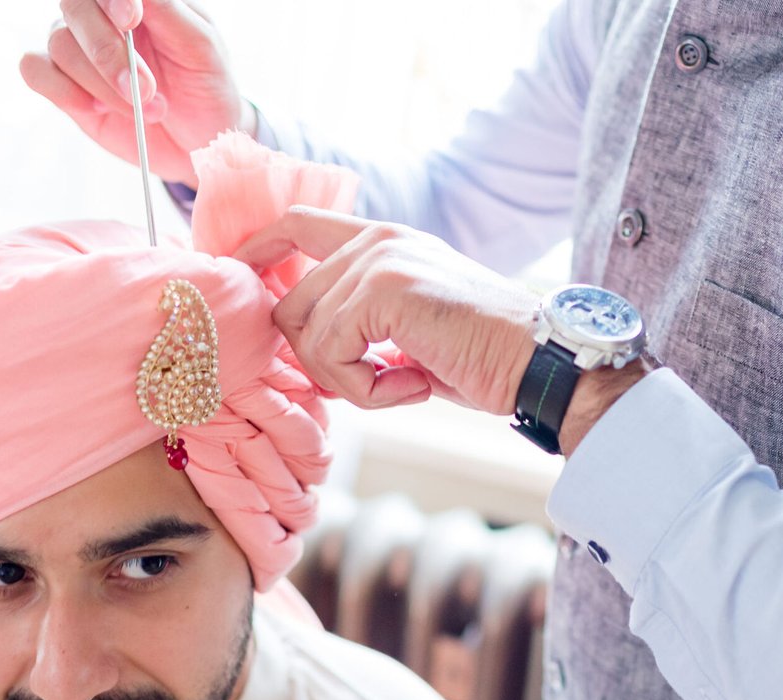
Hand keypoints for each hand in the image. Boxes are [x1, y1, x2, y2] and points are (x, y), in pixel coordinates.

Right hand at [21, 0, 245, 185]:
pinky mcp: (64, 83)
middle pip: (75, 7)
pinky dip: (63, 90)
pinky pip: (35, 70)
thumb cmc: (205, 84)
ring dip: (102, 84)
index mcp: (136, 0)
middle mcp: (100, 15)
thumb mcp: (201, 46)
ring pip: (60, 45)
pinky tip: (95, 108)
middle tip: (144, 88)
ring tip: (147, 109)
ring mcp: (78, 47)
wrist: (200, 137)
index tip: (131, 18)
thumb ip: (167, 11)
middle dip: (107, 51)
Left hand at [234, 209, 539, 412]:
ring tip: (407, 383)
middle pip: (287, 305)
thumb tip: (303, 347)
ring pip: (306, 337)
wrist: (539, 363)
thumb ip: (361, 319)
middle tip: (376, 383)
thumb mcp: (410, 328)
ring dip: (351, 383)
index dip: (255, 255)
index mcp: (382, 241)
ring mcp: (378, 261)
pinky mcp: (383, 291)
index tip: (242, 292)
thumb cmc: (484, 356)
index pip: (292, 225)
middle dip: (318, 363)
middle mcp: (376, 241)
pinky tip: (415, 385)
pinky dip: (368, 391)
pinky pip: (332, 355)